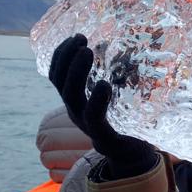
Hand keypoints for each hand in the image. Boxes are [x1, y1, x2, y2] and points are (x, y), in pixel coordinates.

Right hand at [48, 35, 157, 178]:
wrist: (133, 155)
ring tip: (88, 52)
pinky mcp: (103, 136)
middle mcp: (76, 111)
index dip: (61, 55)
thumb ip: (113, 73)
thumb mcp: (115, 93)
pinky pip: (94, 117)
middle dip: (68, 58)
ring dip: (77, 72)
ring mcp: (87, 125)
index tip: (75, 36)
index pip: (57, 75)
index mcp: (76, 100)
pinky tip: (103, 85)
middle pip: (61, 82)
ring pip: (72, 97)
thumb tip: (120, 43)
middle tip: (82, 40)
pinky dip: (96, 100)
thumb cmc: (125, 119)